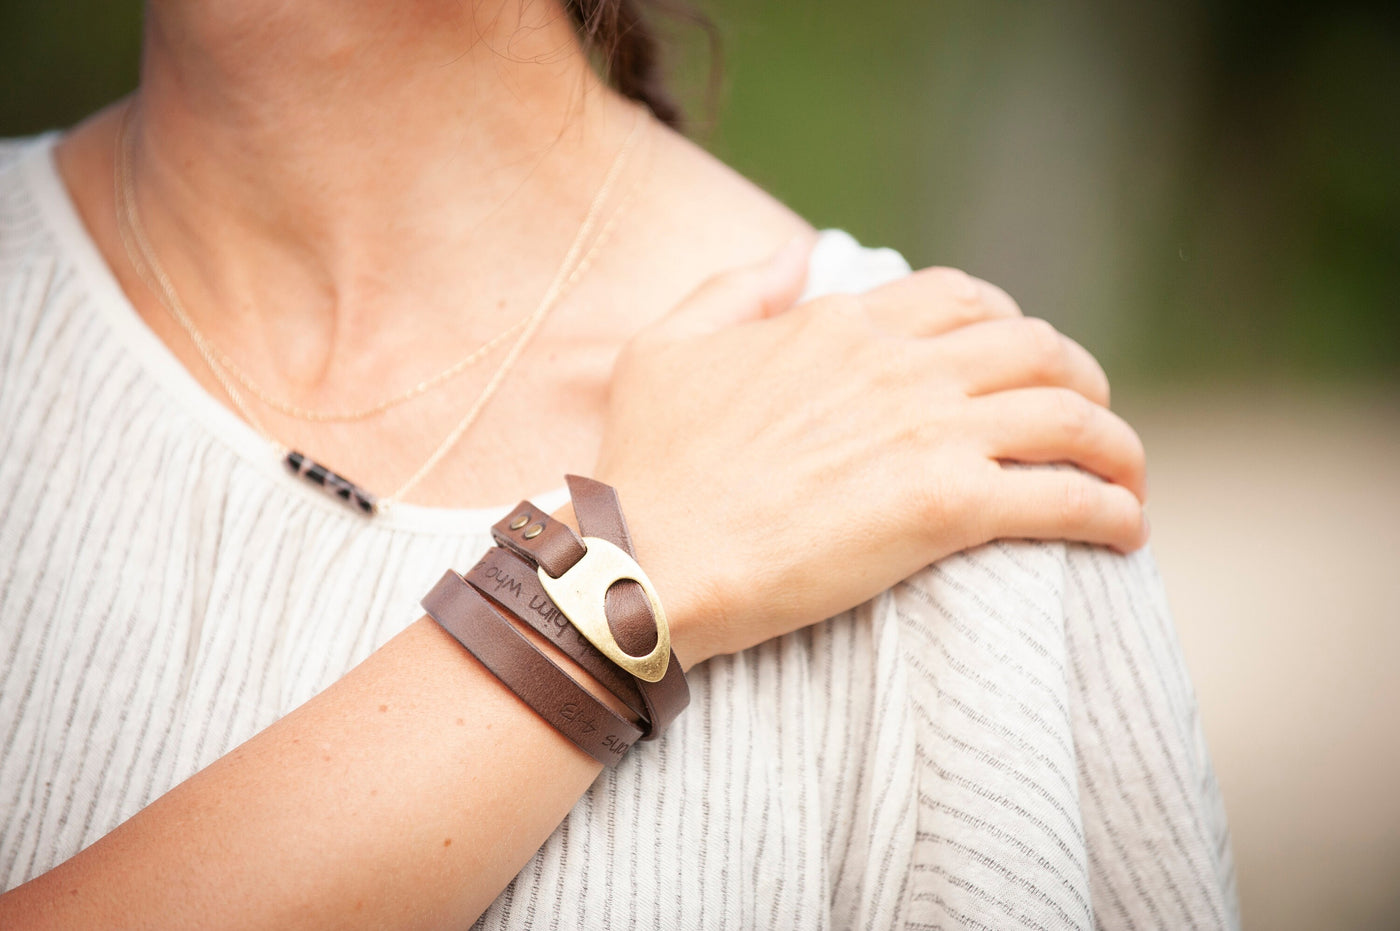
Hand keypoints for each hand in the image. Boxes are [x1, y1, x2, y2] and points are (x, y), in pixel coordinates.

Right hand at [592, 237, 1147, 666]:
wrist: (647, 562)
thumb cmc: (647, 468)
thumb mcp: (663, 348)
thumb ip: (734, 289)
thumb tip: (792, 254)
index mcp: (843, 326)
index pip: (964, 299)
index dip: (1010, 326)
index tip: (1021, 367)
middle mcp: (900, 366)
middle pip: (1038, 347)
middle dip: (1080, 378)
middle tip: (1088, 422)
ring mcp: (930, 432)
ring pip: (1071, 414)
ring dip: (1115, 445)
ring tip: (1127, 481)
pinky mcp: (946, 507)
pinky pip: (1066, 496)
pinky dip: (1111, 509)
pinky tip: (1125, 531)